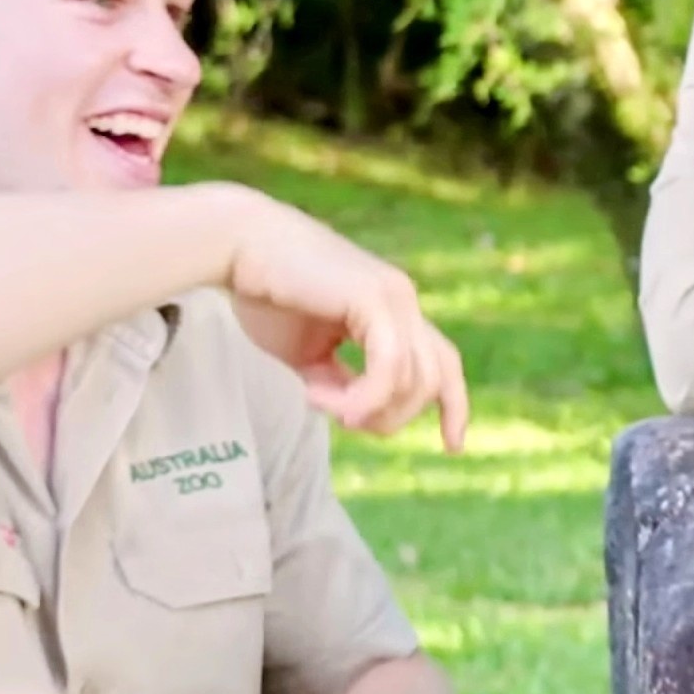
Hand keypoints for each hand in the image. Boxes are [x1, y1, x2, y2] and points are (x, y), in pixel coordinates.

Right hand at [222, 188, 467, 452]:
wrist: (238, 246)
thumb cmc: (266, 294)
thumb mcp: (306, 354)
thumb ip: (335, 382)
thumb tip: (352, 413)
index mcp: (392, 310)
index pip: (443, 362)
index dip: (454, 406)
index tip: (454, 446)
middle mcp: (402, 300)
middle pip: (433, 381)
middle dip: (393, 418)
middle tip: (344, 421)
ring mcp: (393, 296)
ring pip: (415, 380)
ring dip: (369, 410)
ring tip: (318, 403)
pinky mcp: (374, 297)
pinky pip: (390, 367)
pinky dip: (362, 396)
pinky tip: (317, 398)